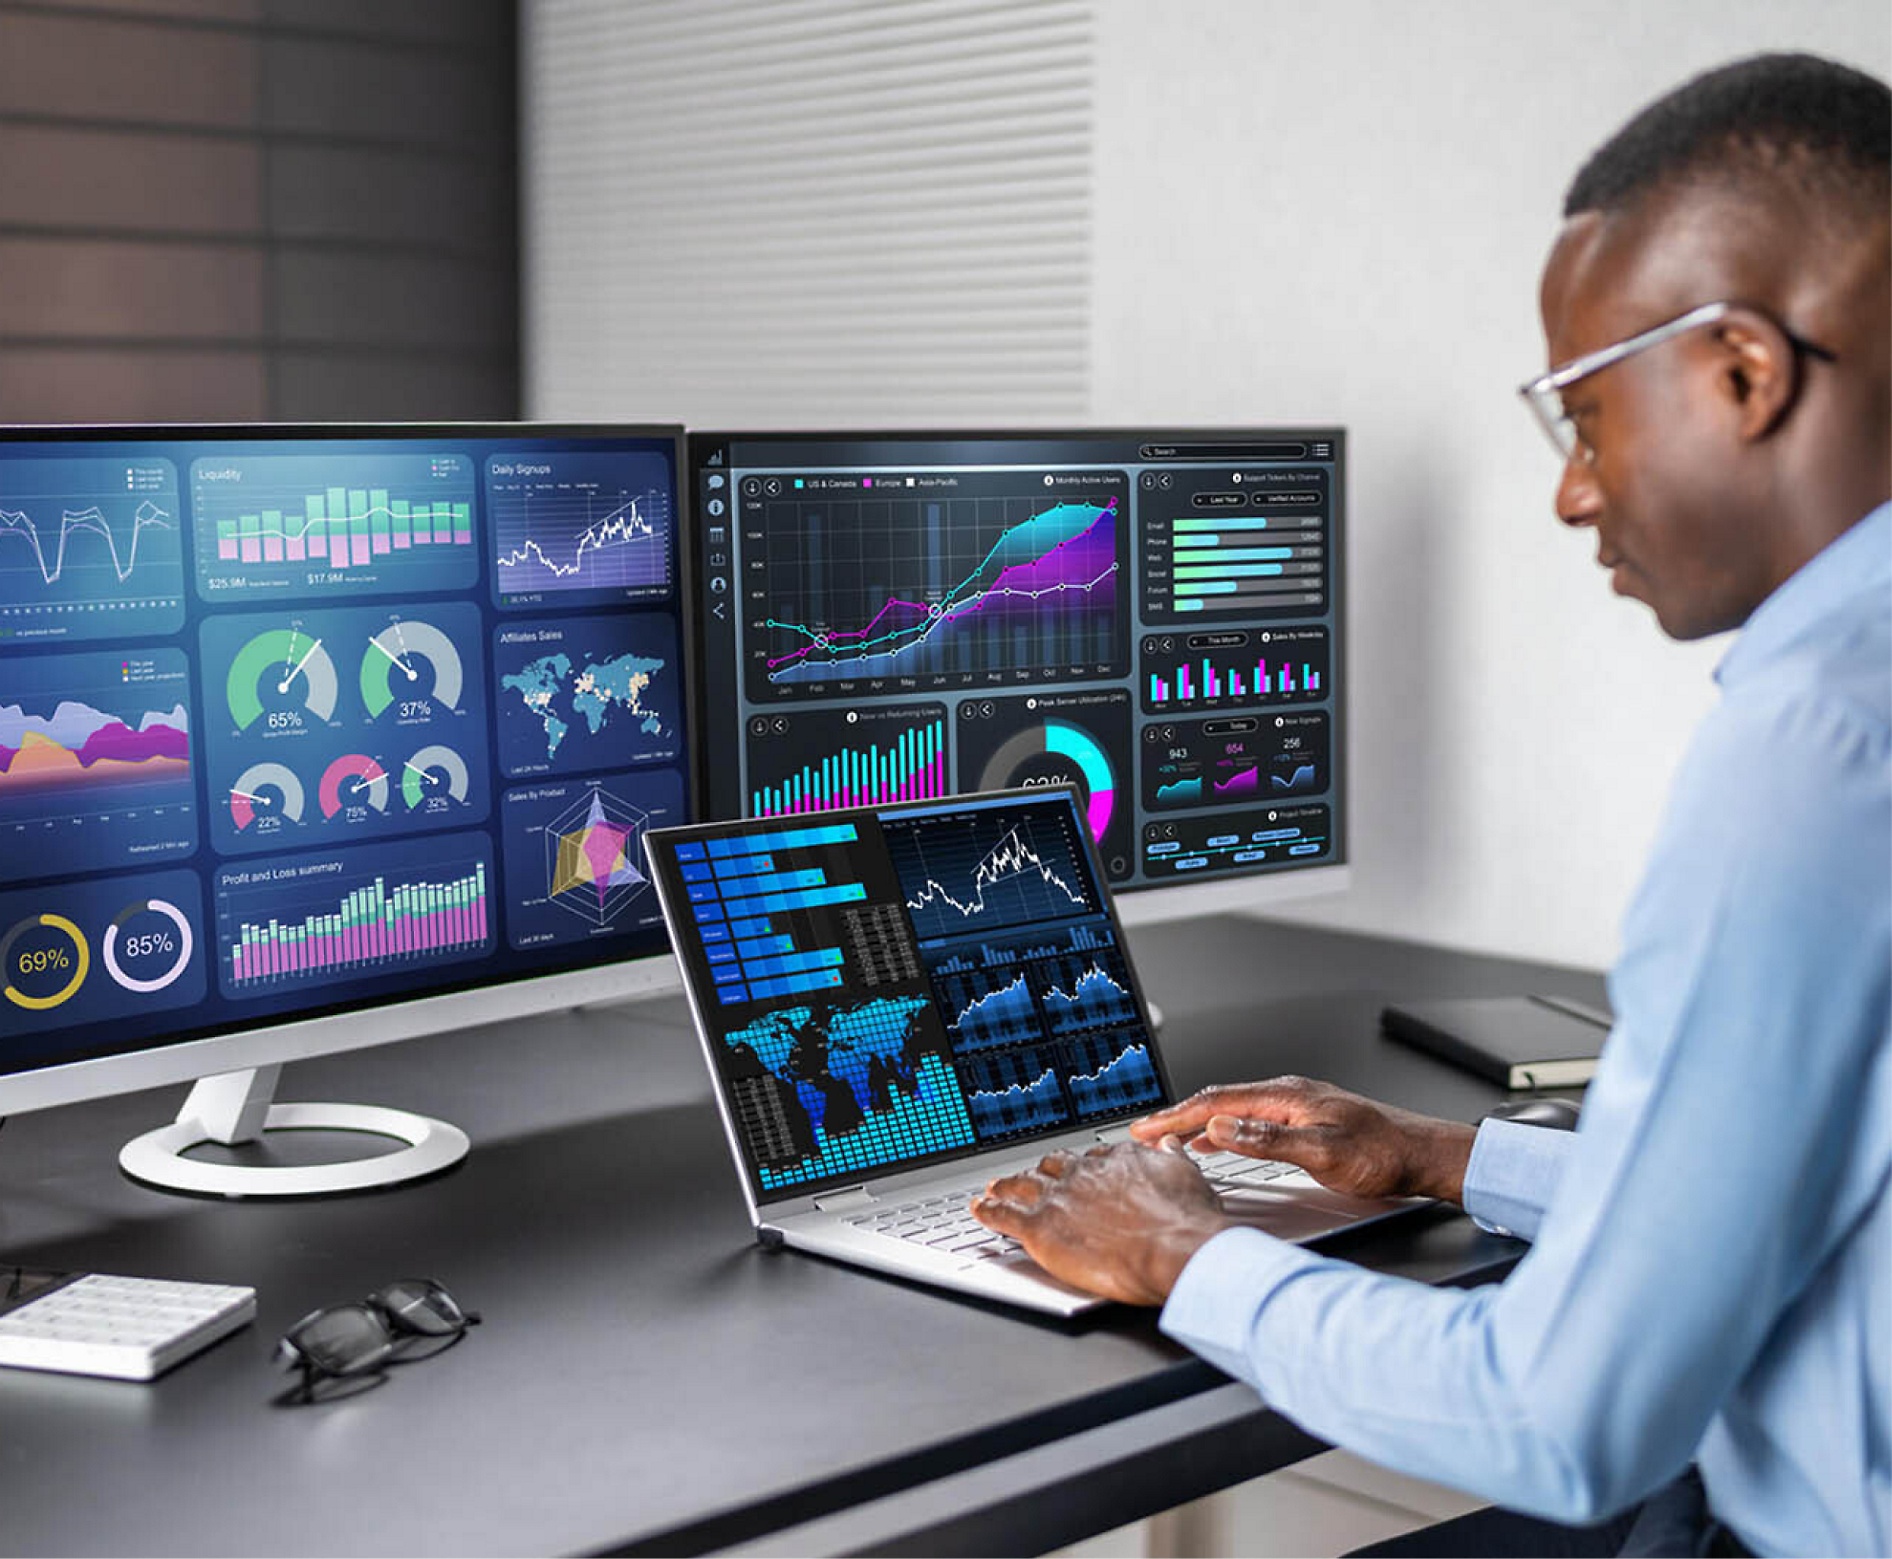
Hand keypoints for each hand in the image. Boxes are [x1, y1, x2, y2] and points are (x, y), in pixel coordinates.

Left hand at [971, 1143, 1235, 1305]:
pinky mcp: (1040, 1227)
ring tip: (996, 1187)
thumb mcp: (1188, 1176)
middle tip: (1033, 1176)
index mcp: (1117, 1160)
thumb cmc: (1187, 1221)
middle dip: (1041, 1172)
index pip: (1091, 1159)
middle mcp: (1083, 1173)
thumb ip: (1171, 1158)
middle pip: (1052, 1167)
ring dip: (1006, 1186)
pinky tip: (978, 1209)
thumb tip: (1168, 1143)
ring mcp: (1058, 1198)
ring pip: (1022, 1185)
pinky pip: (1003, 1215)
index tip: (1080, 1172)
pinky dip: (987, 1210)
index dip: (1082, 1168)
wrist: (1174, 1249)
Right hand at [1129, 1076, 1476, 1203]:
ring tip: (1168, 1139)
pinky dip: (1220, 1129)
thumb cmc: (1382, 1154)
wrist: (1421, 1155)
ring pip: (1231, 1110)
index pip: (1216, 1104)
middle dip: (1177, 1117)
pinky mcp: (1302, 1120)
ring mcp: (1294, 1106)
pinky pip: (1247, 1119)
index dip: (1176, 1118)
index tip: (1146, 1130)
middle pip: (1217, 1102)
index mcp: (1285, 1096)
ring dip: (1196, 1124)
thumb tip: (1220, 1129)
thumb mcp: (1321, 1153)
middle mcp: (1287, 1094)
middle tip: (1144, 1134)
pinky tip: (1215, 1142)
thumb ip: (1267, 1140)